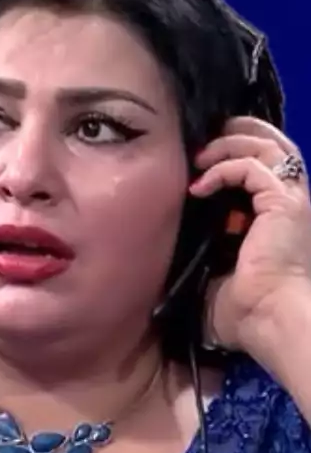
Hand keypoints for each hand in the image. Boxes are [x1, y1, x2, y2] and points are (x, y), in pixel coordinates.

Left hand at [191, 116, 310, 356]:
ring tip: (199, 156)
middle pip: (272, 145)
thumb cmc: (244, 310)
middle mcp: (289, 203)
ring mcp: (291, 200)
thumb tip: (162, 253)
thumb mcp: (213, 274)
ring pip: (267, 146)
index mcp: (277, 216)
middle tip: (204, 140)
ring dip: (229, 144)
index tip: (201, 158)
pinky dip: (224, 168)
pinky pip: (254, 167)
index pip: (264, 167)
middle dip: (238, 134)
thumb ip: (199, 254)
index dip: (236, 152)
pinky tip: (199, 187)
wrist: (268, 318)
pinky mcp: (284, 203)